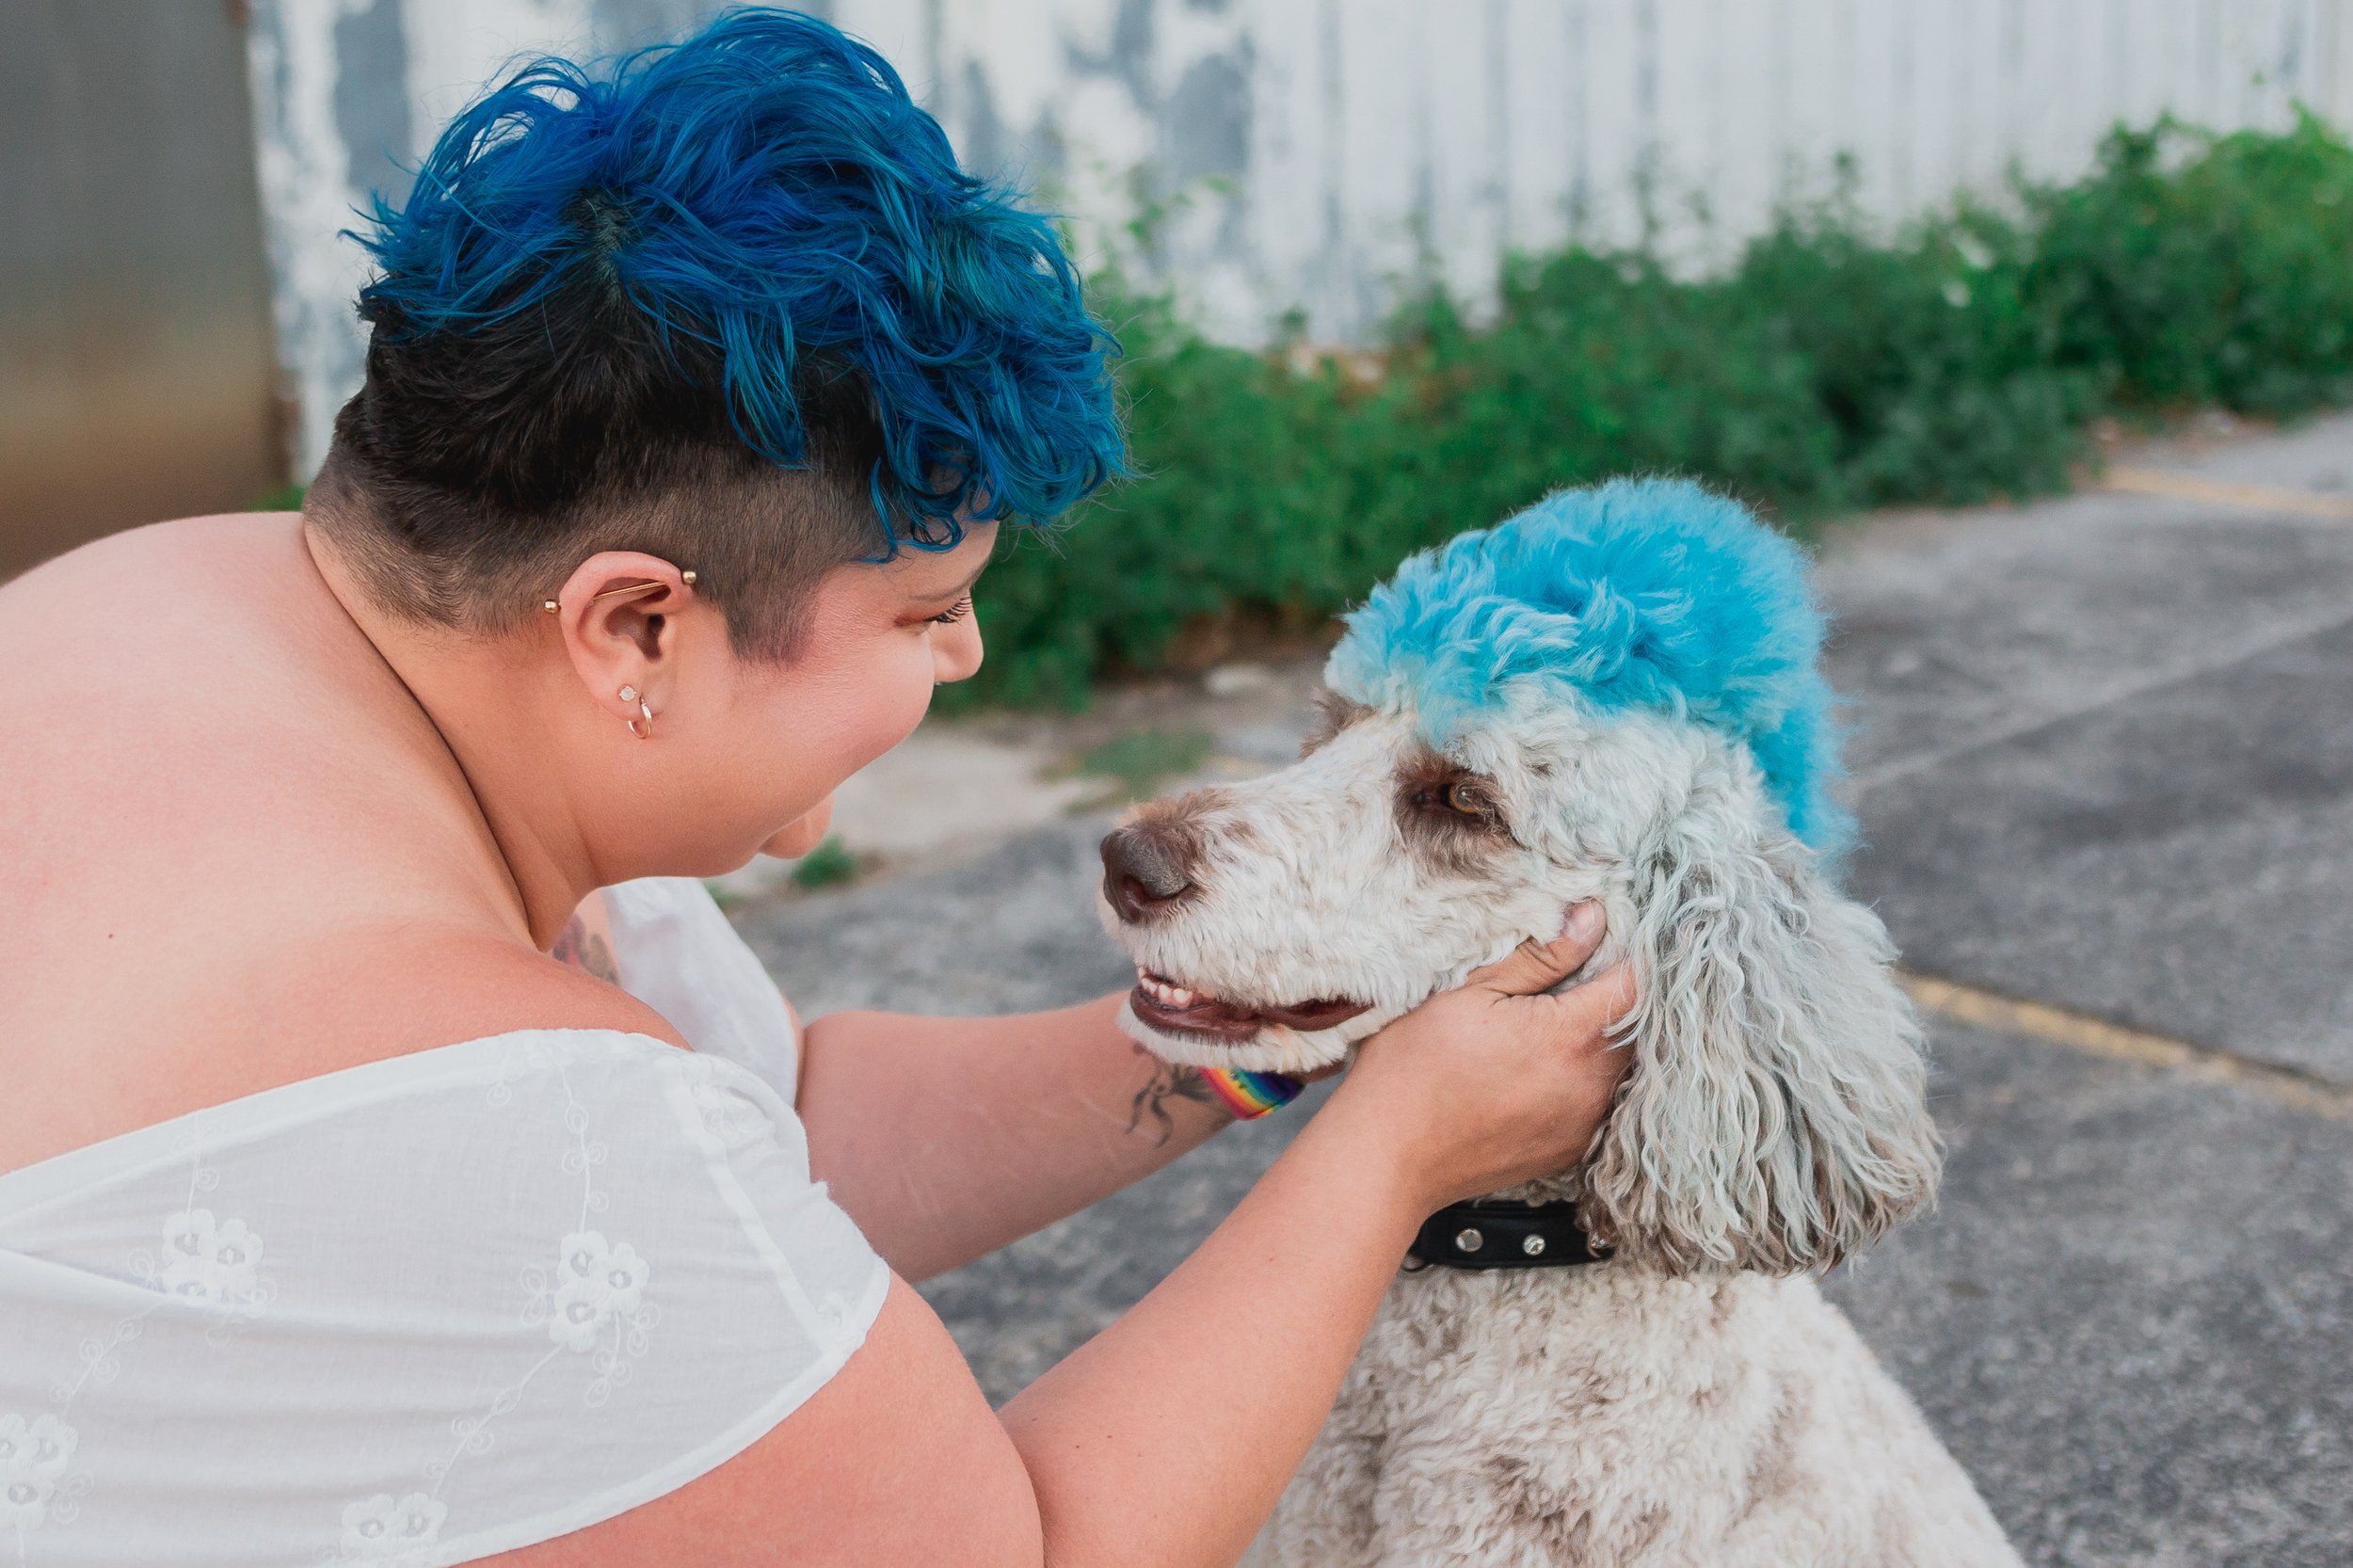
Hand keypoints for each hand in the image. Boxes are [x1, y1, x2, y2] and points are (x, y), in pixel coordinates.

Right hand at [1324, 902, 1635, 1210]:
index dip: (1620, 956)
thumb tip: (1593, 919)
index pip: (1634, 984)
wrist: (1388, 1155)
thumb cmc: (1414, 1068)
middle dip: (1607, 999)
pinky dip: (1577, 1080)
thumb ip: (1541, 957)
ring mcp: (1583, 1123)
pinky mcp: (1568, 1150)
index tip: (1596, 943)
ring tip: (1541, 1029)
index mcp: (1570, 1037)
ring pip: (1616, 1066)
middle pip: (1632, 1027)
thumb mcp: (1470, 993)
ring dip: (1594, 1042)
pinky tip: (1531, 1072)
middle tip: (1562, 983)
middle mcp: (1590, 1085)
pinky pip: (1594, 1102)